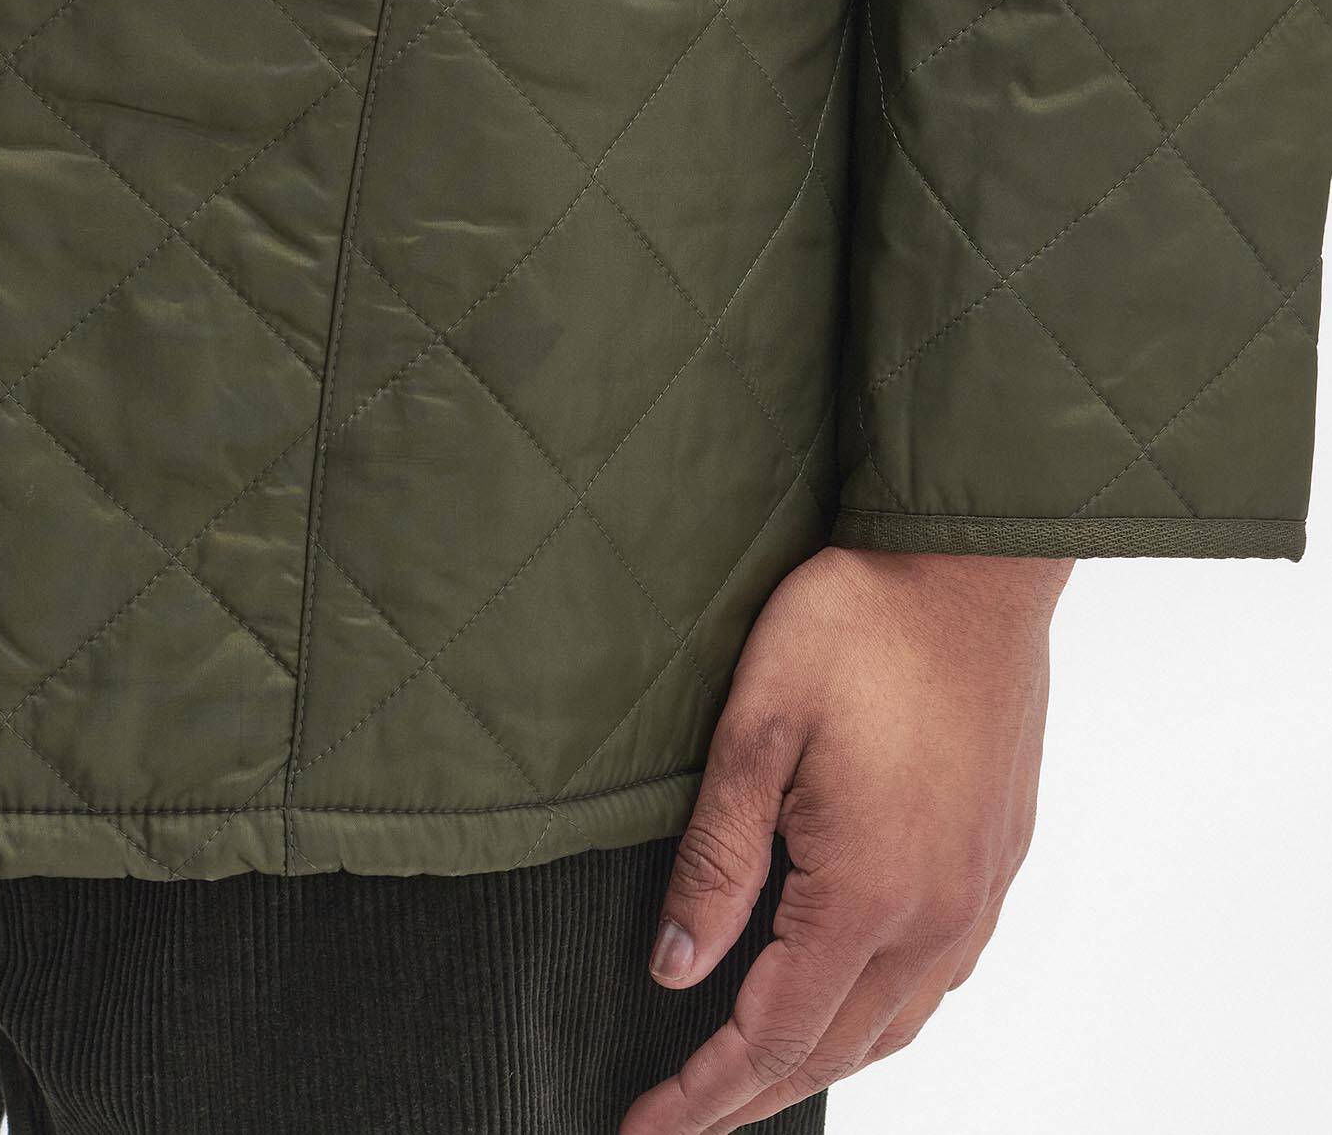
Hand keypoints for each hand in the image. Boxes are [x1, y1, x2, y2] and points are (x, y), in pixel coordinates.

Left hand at [620, 546, 1071, 1132]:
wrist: (970, 564)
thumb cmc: (860, 624)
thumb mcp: (757, 727)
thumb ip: (718, 857)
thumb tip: (678, 966)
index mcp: (869, 891)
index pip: (775, 1034)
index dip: (704, 1094)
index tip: (644, 1133)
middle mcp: (938, 911)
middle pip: (837, 1047)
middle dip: (751, 1095)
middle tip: (681, 1121)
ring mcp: (979, 887)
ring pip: (897, 1022)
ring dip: (820, 1059)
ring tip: (751, 1076)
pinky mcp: (998, 853)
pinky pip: (941, 974)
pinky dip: (883, 1013)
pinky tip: (850, 998)